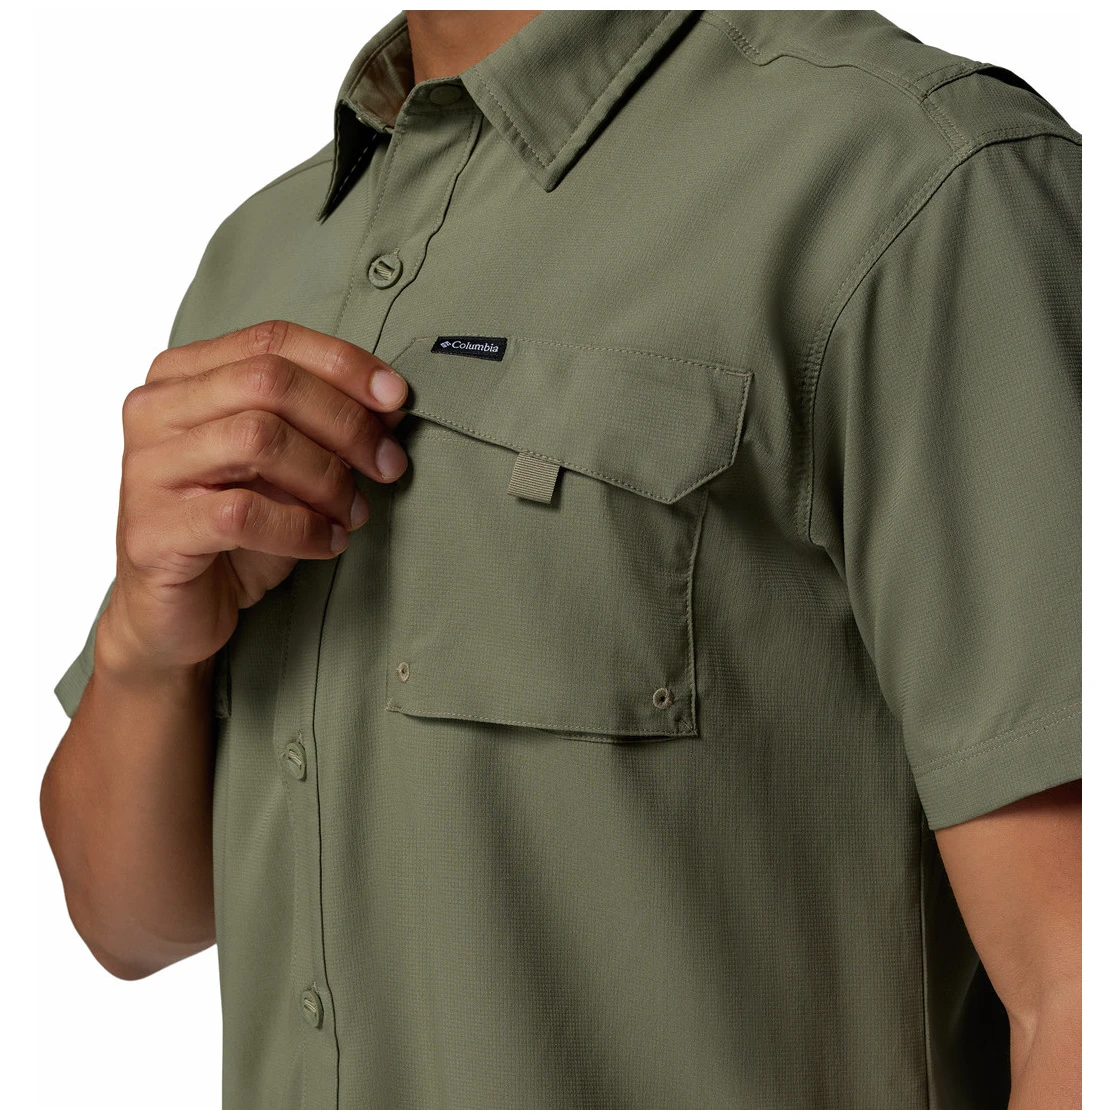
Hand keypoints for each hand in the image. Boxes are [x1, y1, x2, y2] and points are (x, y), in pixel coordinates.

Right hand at [98, 319, 409, 680]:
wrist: (176, 613)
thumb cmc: (232, 533)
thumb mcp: (289, 470)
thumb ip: (328, 428)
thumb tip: (392, 401)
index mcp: (182, 377)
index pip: (272, 341)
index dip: (343, 364)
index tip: (397, 398)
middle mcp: (155, 411)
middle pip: (269, 381)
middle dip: (346, 422)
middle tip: (388, 464)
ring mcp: (147, 468)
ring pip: (258, 439)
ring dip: (327, 477)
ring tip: (353, 512)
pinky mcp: (153, 530)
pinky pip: (244, 512)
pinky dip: (303, 528)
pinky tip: (328, 543)